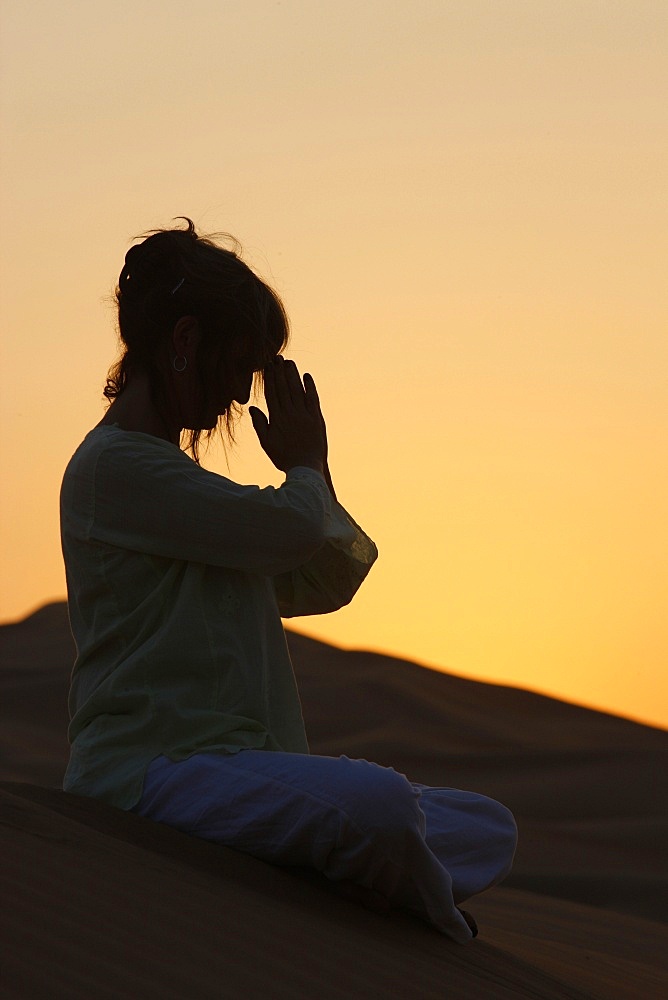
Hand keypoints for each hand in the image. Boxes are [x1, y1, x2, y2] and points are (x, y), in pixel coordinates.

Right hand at [249, 357, 327, 473]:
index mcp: (276, 419)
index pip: (272, 393)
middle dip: (279, 372)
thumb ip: (259, 424)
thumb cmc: (284, 457)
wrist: (306, 467)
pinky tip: (307, 376)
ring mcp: (304, 415)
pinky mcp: (316, 418)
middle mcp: (290, 414)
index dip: (269, 378)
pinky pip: (313, 399)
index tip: (267, 366)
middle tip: (277, 358)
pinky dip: (310, 387)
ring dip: (292, 375)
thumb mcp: (267, 443)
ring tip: (289, 362)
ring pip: (297, 390)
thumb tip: (252, 407)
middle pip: (283, 388)